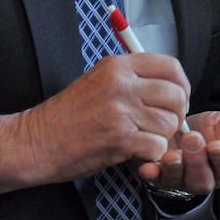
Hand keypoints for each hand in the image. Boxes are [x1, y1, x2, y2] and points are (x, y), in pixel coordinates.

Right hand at [0, 53, 189, 190]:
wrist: (38, 141)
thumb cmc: (66, 115)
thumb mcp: (97, 80)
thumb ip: (131, 78)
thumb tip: (166, 84)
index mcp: (117, 66)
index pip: (170, 66)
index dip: (181, 84)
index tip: (176, 97)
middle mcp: (122, 84)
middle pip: (176, 94)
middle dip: (175, 113)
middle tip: (162, 123)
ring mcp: (121, 111)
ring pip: (170, 122)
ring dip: (162, 136)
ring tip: (143, 138)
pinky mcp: (120, 139)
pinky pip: (157, 145)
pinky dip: (151, 153)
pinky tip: (135, 151)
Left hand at [138, 110, 219, 194]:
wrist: (181, 125)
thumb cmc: (208, 128)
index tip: (215, 145)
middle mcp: (203, 179)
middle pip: (203, 181)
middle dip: (197, 162)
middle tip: (192, 139)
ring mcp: (180, 180)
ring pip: (179, 181)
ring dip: (175, 168)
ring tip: (172, 155)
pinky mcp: (158, 176)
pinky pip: (155, 179)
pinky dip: (151, 174)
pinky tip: (148, 168)